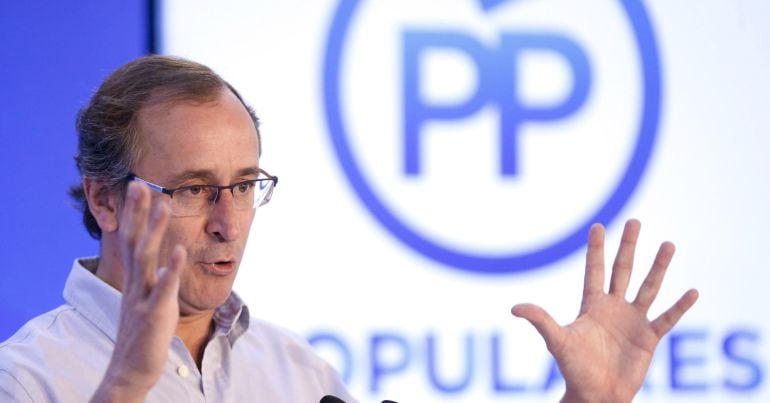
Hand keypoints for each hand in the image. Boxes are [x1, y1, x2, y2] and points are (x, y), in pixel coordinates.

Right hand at [92, 182, 185, 402]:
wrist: (132, 369)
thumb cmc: (144, 333)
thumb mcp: (146, 299)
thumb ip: (152, 277)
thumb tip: (159, 259)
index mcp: (134, 279)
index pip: (131, 239)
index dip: (134, 213)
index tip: (138, 186)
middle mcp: (135, 283)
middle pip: (133, 241)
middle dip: (137, 212)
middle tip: (140, 183)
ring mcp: (143, 297)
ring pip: (146, 258)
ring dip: (155, 230)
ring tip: (164, 204)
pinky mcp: (155, 313)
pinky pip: (163, 288)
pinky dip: (171, 269)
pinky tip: (181, 251)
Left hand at [511, 219, 698, 402]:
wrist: (595, 395)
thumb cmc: (574, 369)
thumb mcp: (557, 342)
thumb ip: (541, 321)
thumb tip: (514, 308)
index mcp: (592, 305)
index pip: (594, 270)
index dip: (596, 249)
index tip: (598, 225)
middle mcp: (613, 308)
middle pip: (623, 270)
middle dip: (629, 246)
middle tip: (634, 221)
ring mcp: (633, 321)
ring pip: (648, 287)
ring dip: (659, 267)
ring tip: (668, 244)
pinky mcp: (649, 338)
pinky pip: (667, 318)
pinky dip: (680, 306)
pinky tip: (692, 291)